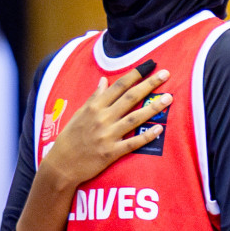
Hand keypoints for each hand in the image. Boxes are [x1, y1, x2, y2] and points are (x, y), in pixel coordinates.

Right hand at [39, 66, 170, 190]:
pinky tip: (159, 128)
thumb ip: (94, 97)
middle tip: (165, 74)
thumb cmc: (69, 138)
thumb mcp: (79, 113)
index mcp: (94, 107)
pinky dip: (146, 136)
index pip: (118, 86)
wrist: (61, 165)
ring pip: (134, 118)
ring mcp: (107, 135)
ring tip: (168, 98)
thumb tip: (103, 81)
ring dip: (153, 107)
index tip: (149, 65)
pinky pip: (133, 143)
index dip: (135, 74)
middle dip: (149, 84)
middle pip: (130, 98)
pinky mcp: (111, 152)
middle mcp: (102, 118)